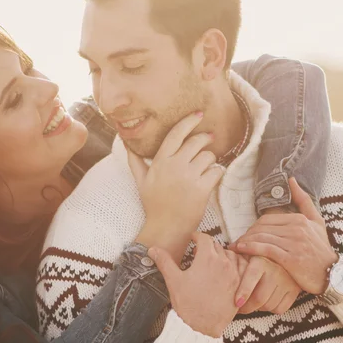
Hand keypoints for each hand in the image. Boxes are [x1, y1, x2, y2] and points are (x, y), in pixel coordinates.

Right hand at [131, 112, 224, 261]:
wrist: (166, 227)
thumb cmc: (153, 204)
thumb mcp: (141, 181)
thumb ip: (135, 161)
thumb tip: (125, 143)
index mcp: (161, 161)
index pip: (176, 134)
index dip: (188, 121)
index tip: (198, 114)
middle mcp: (175, 166)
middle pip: (197, 142)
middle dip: (205, 138)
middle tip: (209, 138)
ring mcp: (189, 177)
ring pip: (209, 156)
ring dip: (211, 159)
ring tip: (206, 165)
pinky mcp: (202, 189)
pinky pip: (216, 171)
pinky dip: (217, 173)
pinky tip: (211, 177)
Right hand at [148, 232, 241, 337]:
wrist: (202, 327)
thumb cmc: (187, 304)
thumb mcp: (173, 280)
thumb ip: (164, 261)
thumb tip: (152, 249)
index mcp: (207, 258)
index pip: (204, 238)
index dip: (197, 237)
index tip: (193, 238)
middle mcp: (224, 263)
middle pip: (217, 246)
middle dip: (207, 246)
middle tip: (198, 252)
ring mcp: (235, 274)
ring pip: (231, 255)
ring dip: (221, 255)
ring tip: (212, 262)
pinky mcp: (241, 286)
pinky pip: (242, 268)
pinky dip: (234, 266)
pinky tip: (226, 272)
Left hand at [229, 178, 337, 294]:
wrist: (334, 275)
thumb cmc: (321, 249)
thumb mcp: (317, 222)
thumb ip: (303, 201)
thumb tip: (291, 179)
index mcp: (300, 220)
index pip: (267, 219)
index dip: (253, 227)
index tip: (246, 235)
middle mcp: (297, 229)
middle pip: (262, 228)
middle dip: (247, 234)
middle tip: (236, 242)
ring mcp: (294, 244)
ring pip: (262, 237)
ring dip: (245, 242)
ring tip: (235, 247)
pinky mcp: (291, 259)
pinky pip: (266, 249)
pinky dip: (251, 248)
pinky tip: (241, 250)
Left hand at [234, 255, 300, 314]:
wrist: (285, 254)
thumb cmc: (258, 256)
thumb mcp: (248, 252)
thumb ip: (237, 252)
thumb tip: (228, 249)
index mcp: (261, 260)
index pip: (252, 277)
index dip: (244, 291)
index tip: (237, 303)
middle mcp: (276, 270)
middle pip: (259, 298)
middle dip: (246, 307)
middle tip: (239, 307)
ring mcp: (287, 281)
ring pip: (268, 306)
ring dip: (257, 308)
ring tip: (251, 302)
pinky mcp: (294, 290)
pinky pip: (280, 308)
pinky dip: (271, 309)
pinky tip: (266, 301)